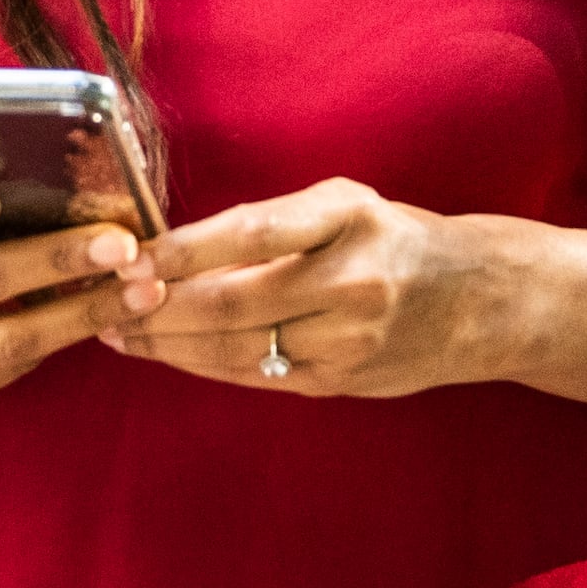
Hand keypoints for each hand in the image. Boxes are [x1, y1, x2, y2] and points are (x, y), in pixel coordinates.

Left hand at [109, 177, 502, 398]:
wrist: (479, 301)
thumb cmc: (393, 239)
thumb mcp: (344, 206)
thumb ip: (272, 224)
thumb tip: (174, 248)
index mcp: (348, 219)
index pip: (253, 232)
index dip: (186, 248)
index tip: (132, 256)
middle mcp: (352, 280)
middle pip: (235, 303)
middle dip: (160, 307)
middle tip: (107, 302)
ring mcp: (349, 339)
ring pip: (239, 349)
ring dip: (170, 343)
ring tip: (119, 332)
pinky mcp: (342, 381)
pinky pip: (258, 376)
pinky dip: (205, 365)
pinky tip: (169, 353)